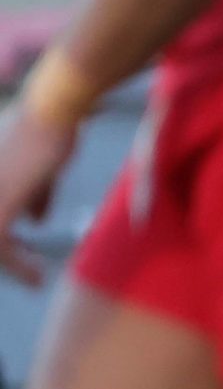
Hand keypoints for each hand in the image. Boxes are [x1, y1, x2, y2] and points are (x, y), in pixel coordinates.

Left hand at [0, 103, 77, 285]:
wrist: (52, 111)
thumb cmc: (52, 129)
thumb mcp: (42, 170)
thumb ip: (35, 195)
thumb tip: (35, 220)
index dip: (6, 242)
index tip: (25, 253)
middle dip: (8, 255)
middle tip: (28, 270)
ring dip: (13, 264)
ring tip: (34, 277)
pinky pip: (1, 245)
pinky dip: (18, 266)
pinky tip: (36, 275)